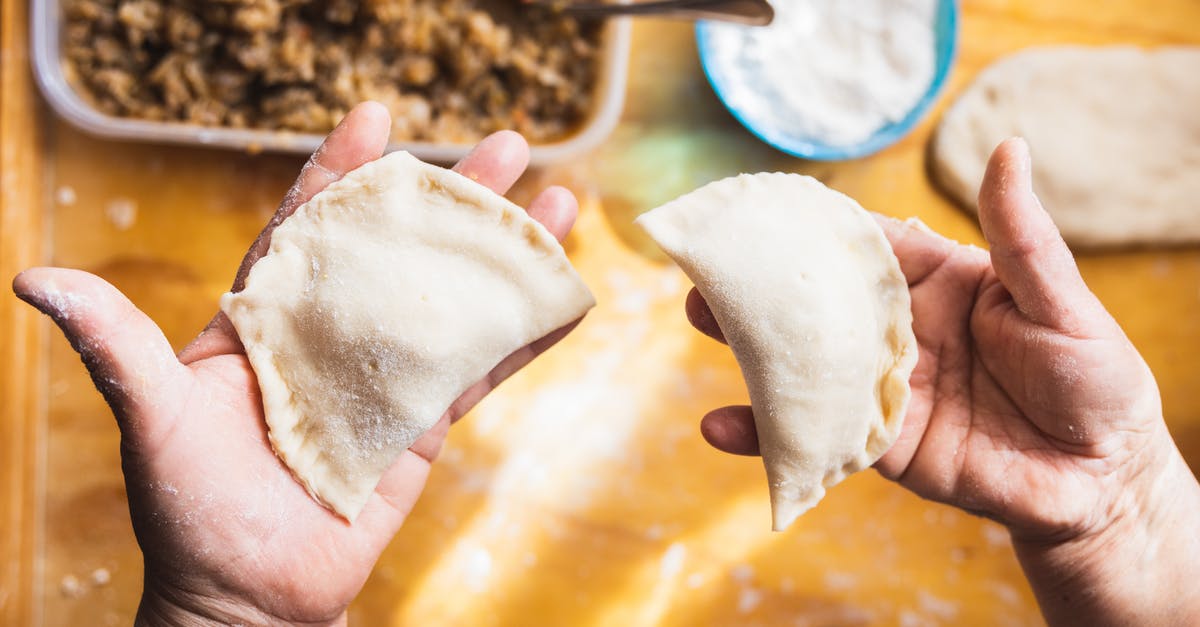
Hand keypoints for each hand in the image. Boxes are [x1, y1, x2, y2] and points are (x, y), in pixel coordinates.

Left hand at [12, 102, 582, 625]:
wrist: (246, 598)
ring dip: (505, 252)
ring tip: (559, 201)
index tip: (378, 122)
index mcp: (268, 320)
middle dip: (452, 195)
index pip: (308, 226)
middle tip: (504, 144)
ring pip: (456, 300)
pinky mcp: (424, 426)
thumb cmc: (188, 512)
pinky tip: (567, 295)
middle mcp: (333, 337)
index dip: (342, 172)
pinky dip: (527, 334)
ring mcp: (386, 378)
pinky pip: (485, 371)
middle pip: (403, 249)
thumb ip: (115, 345)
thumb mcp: (150, 420)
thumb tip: (36, 279)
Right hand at [691, 138, 1199, 625]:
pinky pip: (814, 435)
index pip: (865, 247)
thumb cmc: (1095, 379)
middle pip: (818, 301)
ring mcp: (883, 388)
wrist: (1100, 481)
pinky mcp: (878, 444)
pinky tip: (719, 426)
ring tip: (699, 322)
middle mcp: (900, 331)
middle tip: (710, 262)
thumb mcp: (1060, 301)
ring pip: (805, 363)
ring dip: (750, 347)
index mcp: (935, 283)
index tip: (761, 208)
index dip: (816, 228)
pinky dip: (765, 434)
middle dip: (763, 283)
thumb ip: (1021, 237)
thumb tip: (1009, 148)